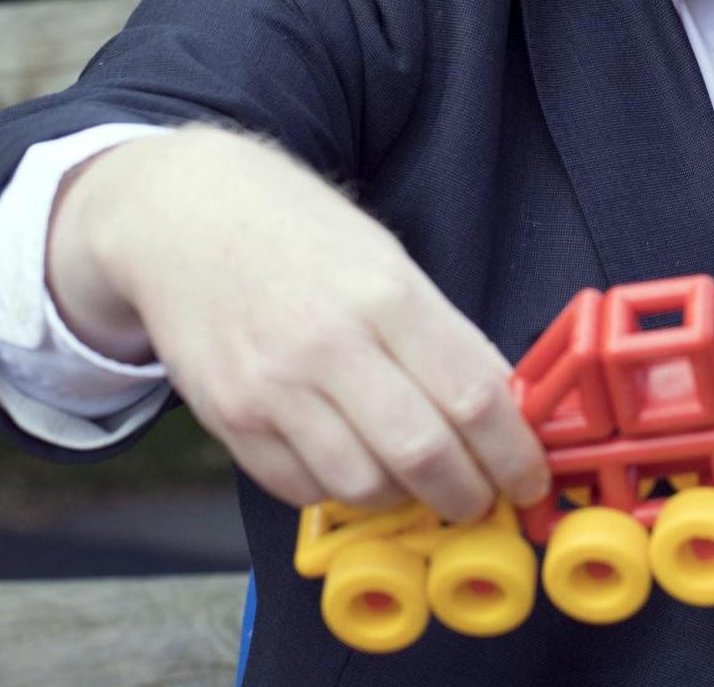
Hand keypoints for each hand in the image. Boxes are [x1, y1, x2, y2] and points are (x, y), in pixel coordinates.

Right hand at [47, 125, 550, 519]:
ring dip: (405, 498)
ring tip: (418, 479)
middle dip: (469, 493)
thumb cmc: (299, 232)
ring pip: (364, 485)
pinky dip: (340, 490)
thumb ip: (442, 336)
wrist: (184, 216)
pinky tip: (354, 460)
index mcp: (387, 293)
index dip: (514, 453)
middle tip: (482, 496)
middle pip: (424, 455)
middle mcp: (329, 344)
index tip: (529, 476)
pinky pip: (302, 488)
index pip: (473, 396)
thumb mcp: (389, 260)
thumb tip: (502, 410)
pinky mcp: (231, 419)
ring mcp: (273, 387)